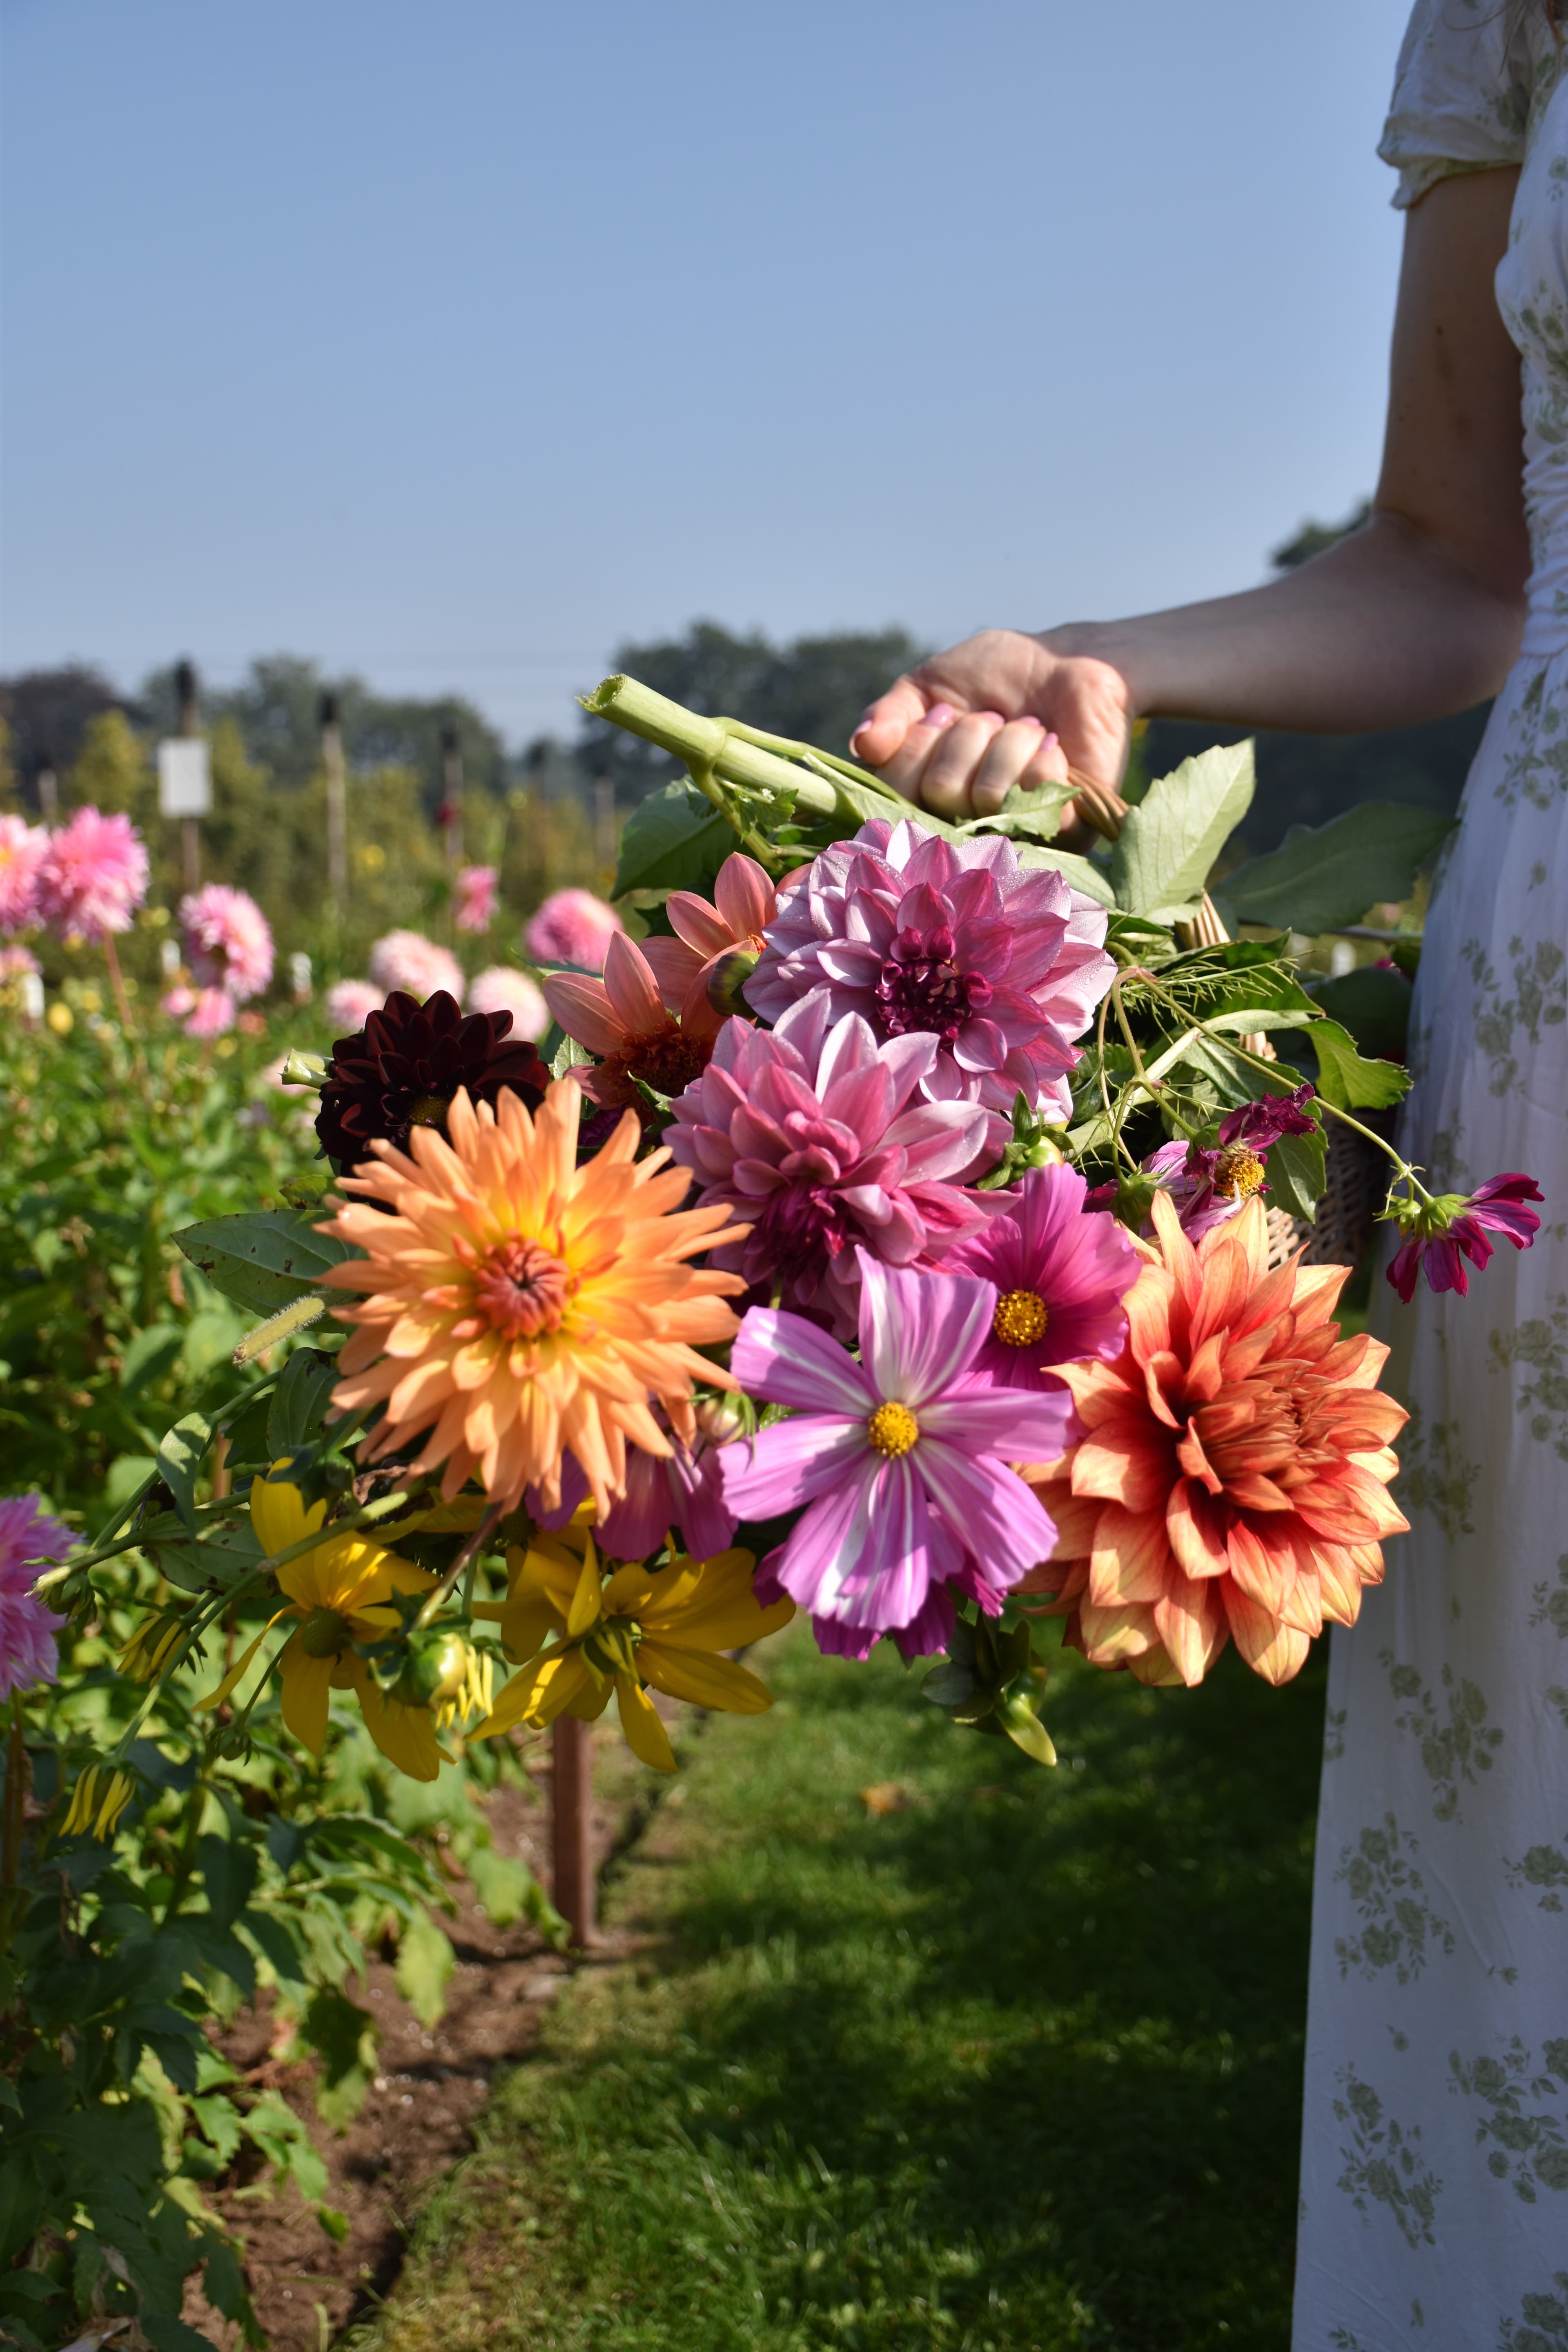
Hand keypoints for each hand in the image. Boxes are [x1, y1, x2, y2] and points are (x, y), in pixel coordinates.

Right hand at [848, 627, 1136, 826]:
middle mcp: (964, 825)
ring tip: (1027, 727)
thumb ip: (891, 714)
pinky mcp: (1064, 833)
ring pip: (986, 795)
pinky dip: (1042, 757)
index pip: (893, 794)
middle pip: (939, 793)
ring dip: (1007, 741)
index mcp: (924, 797)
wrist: (1070, 663)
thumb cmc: (996, 676)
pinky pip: (1034, 802)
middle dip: (967, 737)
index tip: (943, 713)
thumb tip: (863, 745)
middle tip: (991, 718)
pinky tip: (1053, 745)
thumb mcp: (930, 683)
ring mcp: (1013, 834)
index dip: (916, 745)